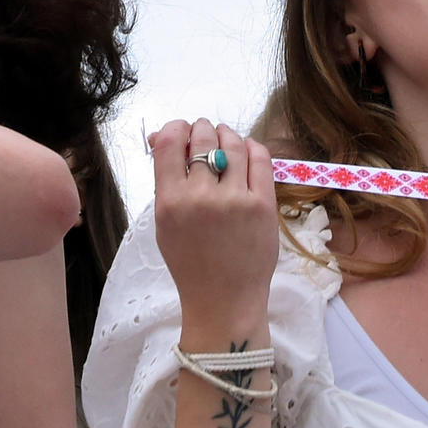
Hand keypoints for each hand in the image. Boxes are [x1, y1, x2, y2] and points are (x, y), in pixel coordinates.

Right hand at [149, 119, 275, 334]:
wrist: (224, 301)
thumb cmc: (190, 262)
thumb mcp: (164, 223)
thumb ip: (165, 180)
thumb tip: (163, 137)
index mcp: (171, 202)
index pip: (170, 142)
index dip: (175, 127)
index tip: (181, 131)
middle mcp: (202, 197)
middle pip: (203, 137)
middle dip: (202, 128)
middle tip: (203, 134)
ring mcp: (236, 199)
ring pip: (233, 143)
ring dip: (226, 134)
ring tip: (224, 139)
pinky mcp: (264, 204)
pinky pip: (260, 158)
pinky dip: (251, 147)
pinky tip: (247, 151)